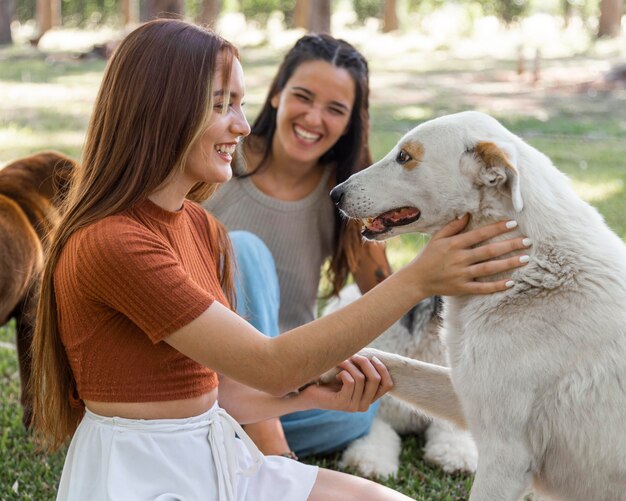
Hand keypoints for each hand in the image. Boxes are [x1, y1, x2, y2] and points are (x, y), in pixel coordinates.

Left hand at [299, 355, 392, 412]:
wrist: (310, 392)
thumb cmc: (331, 380)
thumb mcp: (352, 374)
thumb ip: (364, 370)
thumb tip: (375, 356)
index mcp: (370, 398)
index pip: (388, 385)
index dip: (383, 369)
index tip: (373, 358)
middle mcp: (364, 405)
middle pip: (376, 379)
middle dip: (365, 362)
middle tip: (353, 355)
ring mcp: (354, 406)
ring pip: (361, 378)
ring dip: (350, 365)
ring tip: (341, 362)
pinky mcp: (342, 403)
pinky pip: (350, 382)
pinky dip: (343, 372)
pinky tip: (336, 374)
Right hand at [408, 214, 530, 295]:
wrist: (416, 280)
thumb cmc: (428, 257)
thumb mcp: (437, 238)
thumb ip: (453, 227)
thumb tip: (467, 214)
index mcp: (454, 244)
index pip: (479, 234)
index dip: (496, 228)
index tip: (513, 224)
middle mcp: (459, 259)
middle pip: (489, 251)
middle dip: (509, 245)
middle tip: (527, 241)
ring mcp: (461, 274)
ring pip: (489, 268)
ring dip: (508, 263)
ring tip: (525, 259)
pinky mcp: (462, 288)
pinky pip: (482, 288)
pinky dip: (497, 286)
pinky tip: (511, 282)